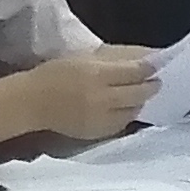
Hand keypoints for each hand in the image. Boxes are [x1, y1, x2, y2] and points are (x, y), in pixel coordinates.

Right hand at [24, 46, 160, 143]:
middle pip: (138, 92)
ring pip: (133, 110)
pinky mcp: (97, 133)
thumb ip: (109, 60)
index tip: (156, 64)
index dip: (148, 68)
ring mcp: (101, 118)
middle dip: (151, 86)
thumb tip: (136, 60)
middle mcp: (102, 98)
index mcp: (96, 74)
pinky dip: (128, 114)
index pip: (133, 71)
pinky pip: (121, 124)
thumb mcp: (81, 58)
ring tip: (143, 94)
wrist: (32, 103)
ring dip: (140, 101)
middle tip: (156, 81)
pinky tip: (127, 108)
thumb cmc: (54, 74)